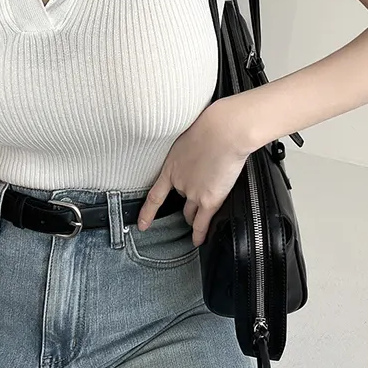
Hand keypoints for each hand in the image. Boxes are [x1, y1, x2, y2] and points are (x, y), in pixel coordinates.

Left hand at [137, 95, 255, 245]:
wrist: (224, 130)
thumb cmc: (213, 126)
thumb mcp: (191, 137)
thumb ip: (191, 152)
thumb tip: (199, 153)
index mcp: (171, 166)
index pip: (156, 194)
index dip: (148, 212)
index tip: (142, 224)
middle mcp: (179, 182)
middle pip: (180, 201)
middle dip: (185, 205)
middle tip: (189, 210)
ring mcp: (193, 192)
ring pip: (190, 213)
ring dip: (193, 218)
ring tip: (196, 225)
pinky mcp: (209, 199)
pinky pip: (202, 222)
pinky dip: (200, 234)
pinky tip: (198, 241)